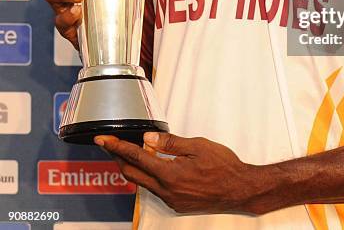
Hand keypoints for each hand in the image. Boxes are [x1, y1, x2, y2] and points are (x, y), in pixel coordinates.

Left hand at [95, 132, 255, 214]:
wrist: (239, 190)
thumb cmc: (224, 167)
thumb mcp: (198, 146)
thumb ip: (171, 142)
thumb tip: (148, 138)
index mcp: (170, 174)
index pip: (136, 158)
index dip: (117, 147)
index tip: (103, 141)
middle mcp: (166, 190)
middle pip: (132, 174)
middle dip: (118, 158)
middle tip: (110, 145)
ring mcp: (171, 200)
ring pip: (142, 183)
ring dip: (134, 167)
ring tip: (131, 151)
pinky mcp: (177, 204)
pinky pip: (155, 189)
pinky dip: (148, 175)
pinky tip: (154, 165)